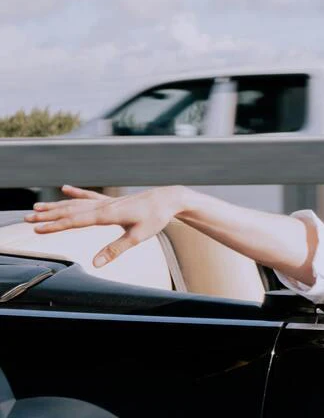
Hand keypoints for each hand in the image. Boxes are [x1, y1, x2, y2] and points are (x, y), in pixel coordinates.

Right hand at [25, 185, 184, 267]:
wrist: (169, 199)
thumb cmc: (155, 218)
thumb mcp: (137, 237)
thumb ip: (115, 250)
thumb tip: (95, 263)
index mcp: (107, 214)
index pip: (75, 221)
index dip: (55, 226)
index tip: (37, 229)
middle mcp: (104, 206)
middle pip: (70, 211)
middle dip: (48, 215)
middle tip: (27, 219)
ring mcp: (107, 202)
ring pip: (76, 204)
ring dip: (56, 206)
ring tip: (37, 207)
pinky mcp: (113, 201)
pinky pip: (90, 196)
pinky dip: (76, 193)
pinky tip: (65, 189)